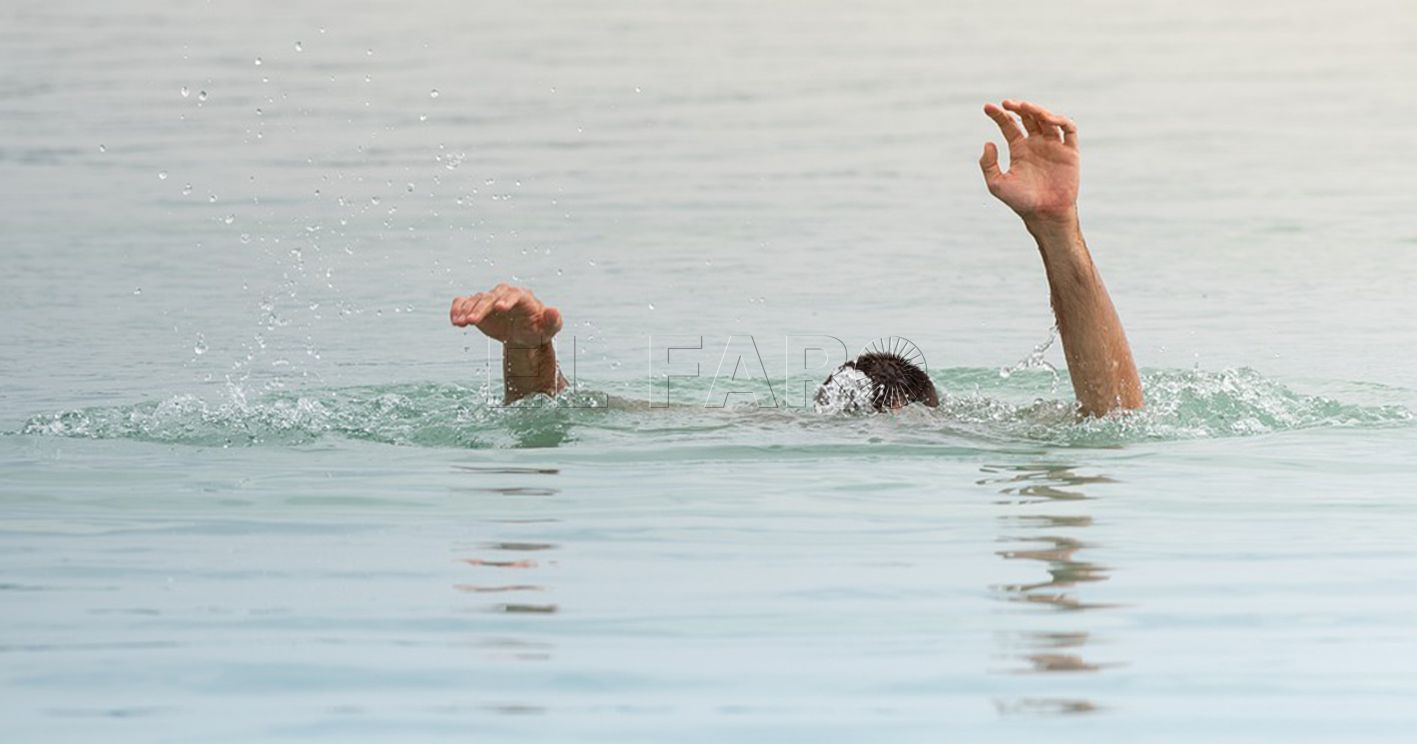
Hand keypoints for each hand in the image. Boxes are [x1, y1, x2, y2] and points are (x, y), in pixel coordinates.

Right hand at [450, 284, 562, 346]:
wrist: (524, 334)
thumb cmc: (538, 329)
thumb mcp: (549, 328)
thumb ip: (553, 320)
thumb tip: (553, 311)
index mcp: (523, 298)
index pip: (514, 294)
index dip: (507, 300)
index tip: (500, 308)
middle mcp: (504, 295)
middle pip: (491, 297)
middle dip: (482, 307)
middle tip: (473, 320)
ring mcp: (489, 300)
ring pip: (475, 299)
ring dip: (466, 310)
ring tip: (460, 322)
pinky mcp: (477, 307)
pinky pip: (463, 302)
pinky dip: (457, 308)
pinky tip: (455, 320)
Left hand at [979, 100, 1079, 225]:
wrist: (1045, 214)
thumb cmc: (1020, 202)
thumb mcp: (997, 184)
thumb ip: (988, 165)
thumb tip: (988, 142)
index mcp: (1019, 150)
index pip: (1009, 126)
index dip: (999, 115)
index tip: (988, 107)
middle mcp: (1036, 145)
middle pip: (1028, 118)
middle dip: (1018, 108)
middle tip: (1007, 104)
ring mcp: (1053, 146)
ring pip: (1047, 119)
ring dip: (1037, 110)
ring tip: (1025, 107)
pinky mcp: (1070, 151)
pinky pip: (1069, 129)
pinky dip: (1060, 120)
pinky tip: (1047, 118)